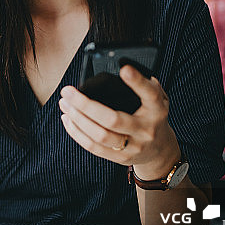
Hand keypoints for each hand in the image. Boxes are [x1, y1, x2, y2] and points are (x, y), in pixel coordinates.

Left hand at [59, 65, 180, 179]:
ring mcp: (133, 146)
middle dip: (85, 105)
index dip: (137, 82)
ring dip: (77, 119)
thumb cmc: (151, 114)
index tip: (124, 69)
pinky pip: (94, 147)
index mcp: (157, 109)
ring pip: (100, 135)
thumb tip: (120, 65)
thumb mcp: (155, 97)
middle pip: (113, 119)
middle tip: (67, 91)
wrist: (160, 149)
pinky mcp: (120, 158)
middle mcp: (146, 129)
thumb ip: (142, 84)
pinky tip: (67, 119)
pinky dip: (77, 133)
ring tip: (64, 104)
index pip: (150, 94)